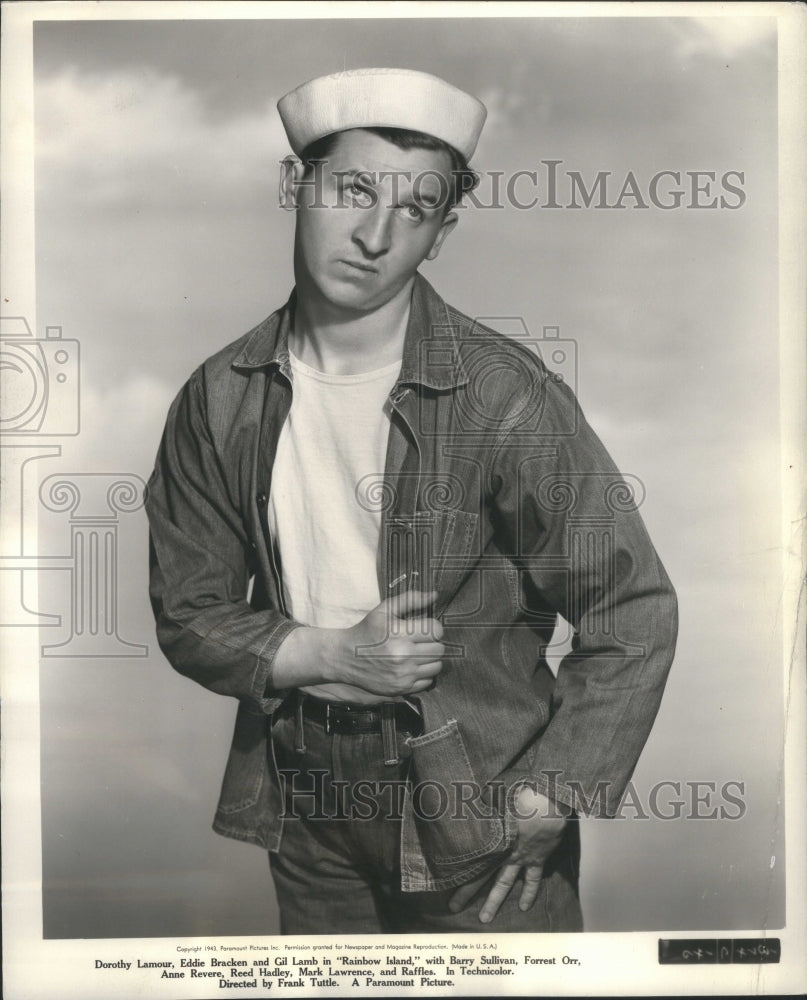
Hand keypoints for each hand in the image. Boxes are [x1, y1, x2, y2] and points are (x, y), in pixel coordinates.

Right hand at [273, 590, 444, 697]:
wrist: (345, 657)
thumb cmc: (367, 630)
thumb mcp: (385, 610)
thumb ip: (410, 600)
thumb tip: (435, 595)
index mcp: (400, 633)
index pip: (437, 630)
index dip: (433, 628)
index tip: (423, 629)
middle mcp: (403, 655)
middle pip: (439, 649)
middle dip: (432, 643)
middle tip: (420, 642)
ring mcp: (403, 674)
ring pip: (436, 666)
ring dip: (430, 659)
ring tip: (417, 654)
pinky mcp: (401, 688)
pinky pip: (428, 681)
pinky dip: (423, 674)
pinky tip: (411, 667)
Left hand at [448, 786, 566, 923]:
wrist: (546, 801)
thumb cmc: (518, 793)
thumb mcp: (494, 796)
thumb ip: (480, 804)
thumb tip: (461, 799)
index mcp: (492, 839)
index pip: (470, 859)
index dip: (456, 871)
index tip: (442, 880)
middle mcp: (503, 852)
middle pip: (481, 876)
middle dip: (467, 892)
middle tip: (453, 908)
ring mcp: (520, 858)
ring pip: (505, 884)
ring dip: (494, 901)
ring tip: (485, 919)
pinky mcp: (538, 858)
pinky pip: (532, 880)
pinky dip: (529, 893)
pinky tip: (524, 907)